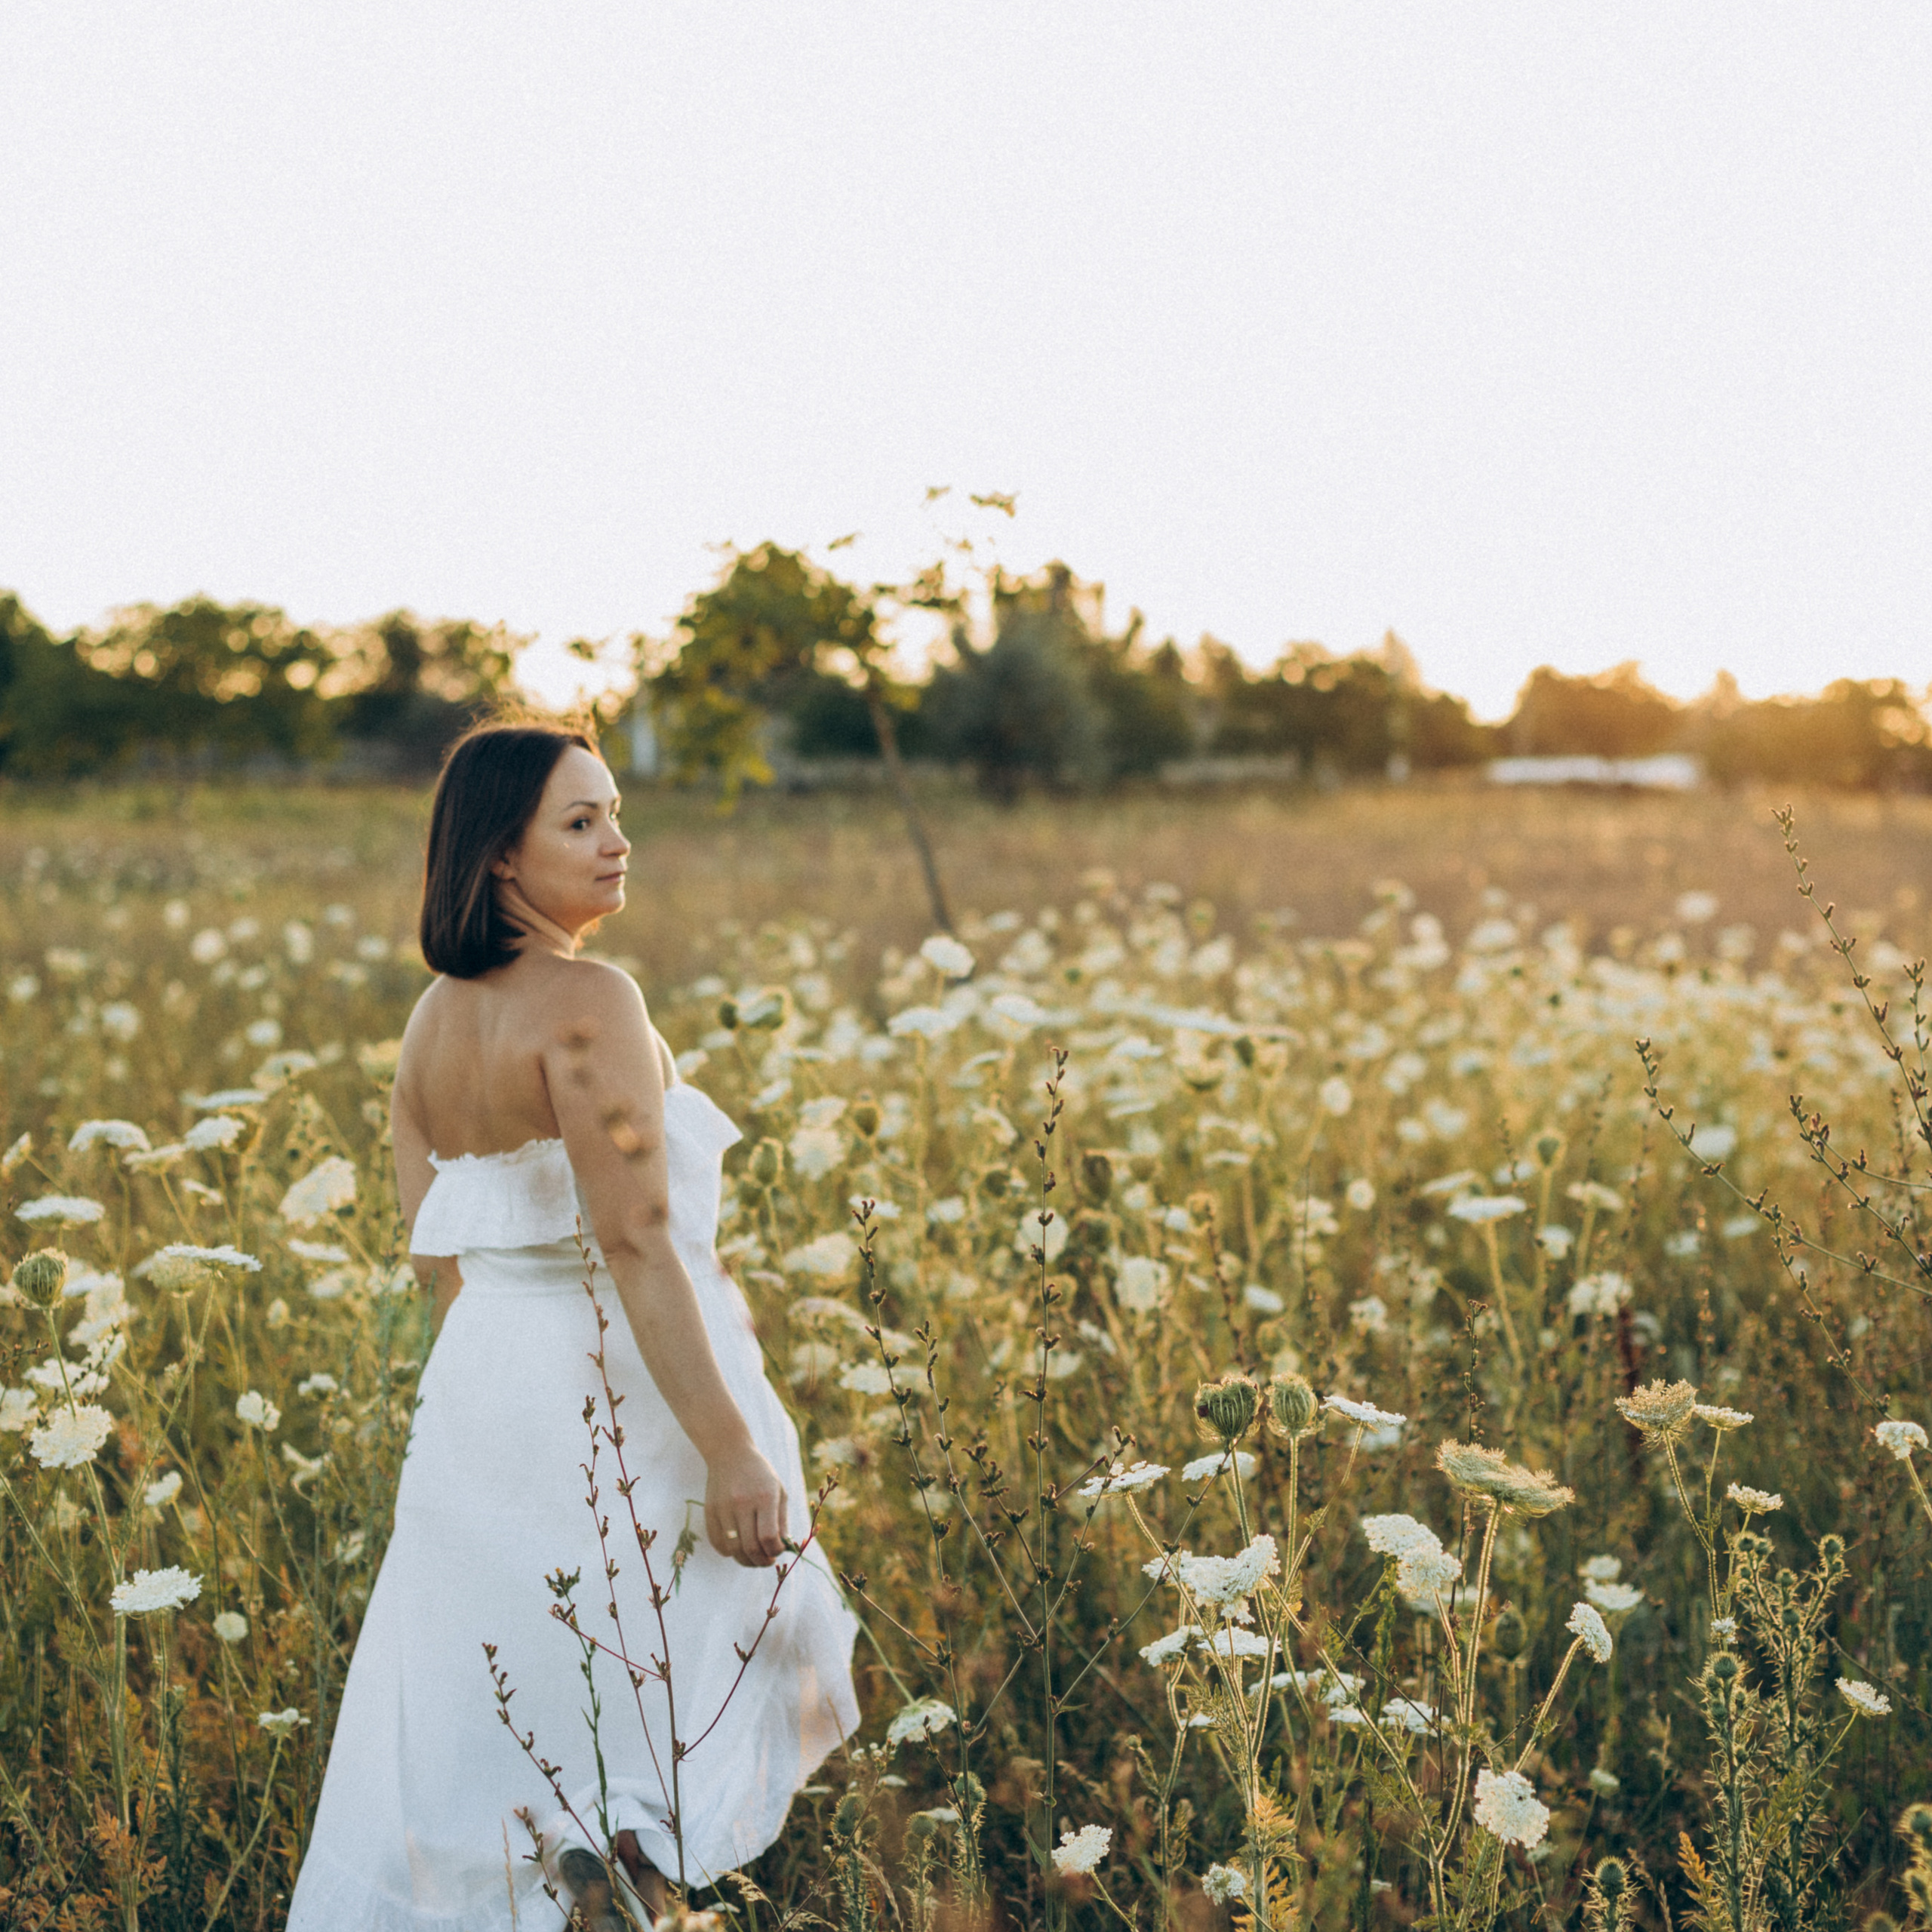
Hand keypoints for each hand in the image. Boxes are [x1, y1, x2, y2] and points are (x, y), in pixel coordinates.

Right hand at [704, 1441, 786, 1566]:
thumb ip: (782, 1521)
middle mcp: (742, 1502)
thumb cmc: (760, 1474)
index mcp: (764, 1496)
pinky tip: (738, 1547)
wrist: (730, 1453)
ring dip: (745, 1560)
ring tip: (753, 1557)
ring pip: (733, 1549)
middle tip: (766, 1562)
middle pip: (750, 1547)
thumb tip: (782, 1549)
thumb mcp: (779, 1490)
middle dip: (761, 1562)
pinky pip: (717, 1543)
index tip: (777, 1552)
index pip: (768, 1536)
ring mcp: (723, 1508)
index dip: (775, 1551)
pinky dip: (729, 1552)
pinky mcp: (709, 1511)